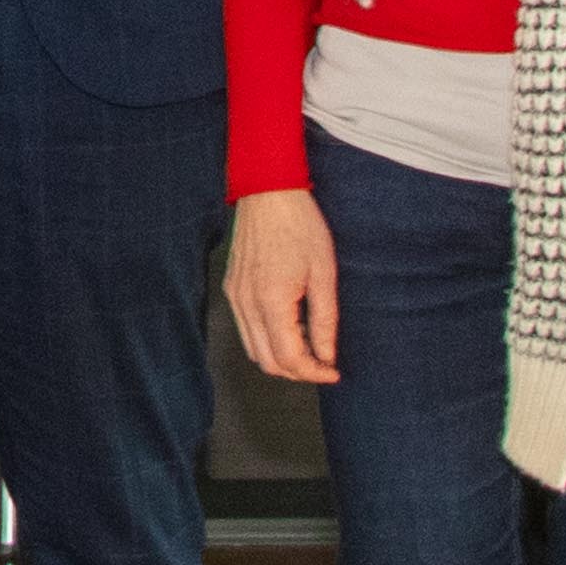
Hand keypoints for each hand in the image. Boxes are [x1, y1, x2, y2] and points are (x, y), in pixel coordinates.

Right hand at [224, 187, 338, 383]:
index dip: (314, 372)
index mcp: (271, 301)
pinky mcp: (231, 288)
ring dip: (281, 358)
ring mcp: (235, 297)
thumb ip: (324, 320)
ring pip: (254, 350)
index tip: (334, 371)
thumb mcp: (324, 273)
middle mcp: (246, 304)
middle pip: (268, 362)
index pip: (290, 358)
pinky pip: (245, 329)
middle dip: (298, 371)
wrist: (268, 192)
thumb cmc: (300, 226)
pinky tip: (289, 327)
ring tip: (309, 346)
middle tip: (324, 363)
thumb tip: (327, 355)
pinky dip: (267, 340)